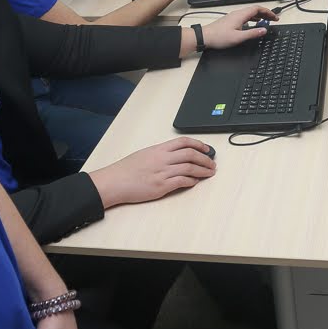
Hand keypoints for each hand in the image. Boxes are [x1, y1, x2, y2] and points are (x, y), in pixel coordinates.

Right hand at [88, 137, 216, 207]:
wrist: (115, 181)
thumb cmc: (126, 169)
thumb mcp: (144, 154)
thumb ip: (160, 154)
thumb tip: (175, 156)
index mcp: (159, 149)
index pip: (184, 142)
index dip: (199, 144)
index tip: (207, 149)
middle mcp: (162, 159)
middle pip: (191, 154)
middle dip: (205, 159)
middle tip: (212, 163)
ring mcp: (162, 172)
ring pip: (189, 168)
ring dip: (203, 171)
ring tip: (209, 173)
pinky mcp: (161, 186)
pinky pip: (182, 181)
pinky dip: (191, 181)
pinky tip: (195, 182)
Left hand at [204, 5, 278, 48]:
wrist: (205, 36)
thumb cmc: (219, 37)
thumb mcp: (238, 37)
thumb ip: (252, 33)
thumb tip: (264, 29)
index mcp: (240, 15)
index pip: (257, 9)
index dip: (268, 12)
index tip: (275, 17)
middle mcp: (237, 13)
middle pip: (255, 9)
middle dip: (266, 13)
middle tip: (274, 19)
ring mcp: (234, 16)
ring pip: (250, 13)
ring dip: (260, 16)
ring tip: (267, 21)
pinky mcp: (231, 20)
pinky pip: (246, 16)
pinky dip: (253, 18)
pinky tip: (255, 23)